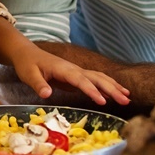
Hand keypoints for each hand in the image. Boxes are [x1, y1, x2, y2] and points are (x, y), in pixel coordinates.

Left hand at [5, 43, 130, 106]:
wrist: (27, 53)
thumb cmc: (27, 65)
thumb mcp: (29, 75)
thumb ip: (38, 84)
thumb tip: (47, 94)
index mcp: (64, 69)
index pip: (81, 80)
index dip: (92, 91)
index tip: (103, 101)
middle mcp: (74, 69)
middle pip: (97, 78)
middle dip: (112, 89)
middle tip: (125, 101)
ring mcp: (77, 72)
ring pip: (99, 78)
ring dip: (113, 87)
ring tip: (127, 97)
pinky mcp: (77, 77)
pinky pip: (95, 81)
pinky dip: (107, 86)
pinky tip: (116, 94)